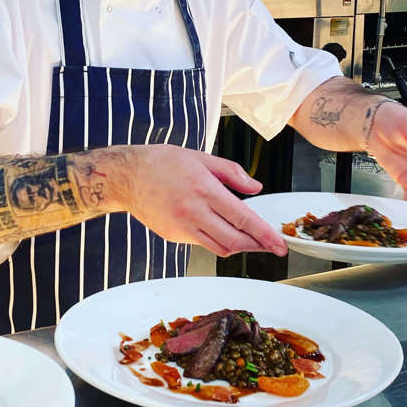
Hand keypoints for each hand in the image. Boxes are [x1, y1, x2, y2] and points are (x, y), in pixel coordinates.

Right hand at [119, 145, 287, 257]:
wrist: (126, 176)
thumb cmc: (162, 162)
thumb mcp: (202, 158)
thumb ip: (232, 173)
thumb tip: (255, 188)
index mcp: (205, 190)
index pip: (243, 219)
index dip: (265, 235)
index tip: (279, 244)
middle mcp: (194, 212)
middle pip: (234, 241)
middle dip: (257, 246)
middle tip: (270, 246)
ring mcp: (181, 227)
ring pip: (219, 248)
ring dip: (238, 247)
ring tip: (249, 240)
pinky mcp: (172, 236)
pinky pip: (201, 243)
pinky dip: (215, 240)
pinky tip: (218, 229)